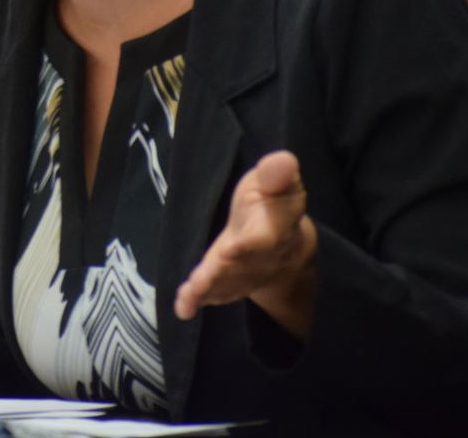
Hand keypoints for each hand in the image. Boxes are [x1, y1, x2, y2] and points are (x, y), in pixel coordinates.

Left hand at [175, 150, 317, 337]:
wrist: (281, 242)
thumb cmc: (272, 203)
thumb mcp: (275, 181)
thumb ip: (277, 173)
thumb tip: (284, 159)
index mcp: (274, 224)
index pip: (265, 235)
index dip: (251, 243)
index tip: (232, 246)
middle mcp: (260, 254)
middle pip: (243, 265)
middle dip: (224, 270)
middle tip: (204, 277)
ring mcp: (244, 272)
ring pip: (227, 283)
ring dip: (209, 287)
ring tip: (191, 292)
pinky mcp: (227, 282)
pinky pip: (215, 293)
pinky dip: (199, 300)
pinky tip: (183, 307)